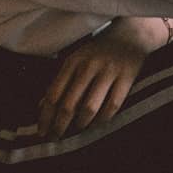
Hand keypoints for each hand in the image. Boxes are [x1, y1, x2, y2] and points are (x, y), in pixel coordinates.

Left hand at [38, 18, 165, 137]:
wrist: (131, 34)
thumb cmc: (98, 51)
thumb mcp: (76, 60)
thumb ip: (60, 81)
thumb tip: (42, 106)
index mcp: (73, 61)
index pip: (53, 94)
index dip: (46, 117)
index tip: (42, 132)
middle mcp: (89, 66)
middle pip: (69, 104)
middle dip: (59, 126)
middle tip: (55, 138)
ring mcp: (108, 71)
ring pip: (89, 108)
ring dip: (80, 124)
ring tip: (77, 129)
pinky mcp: (127, 77)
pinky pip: (112, 105)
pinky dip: (103, 119)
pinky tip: (98, 122)